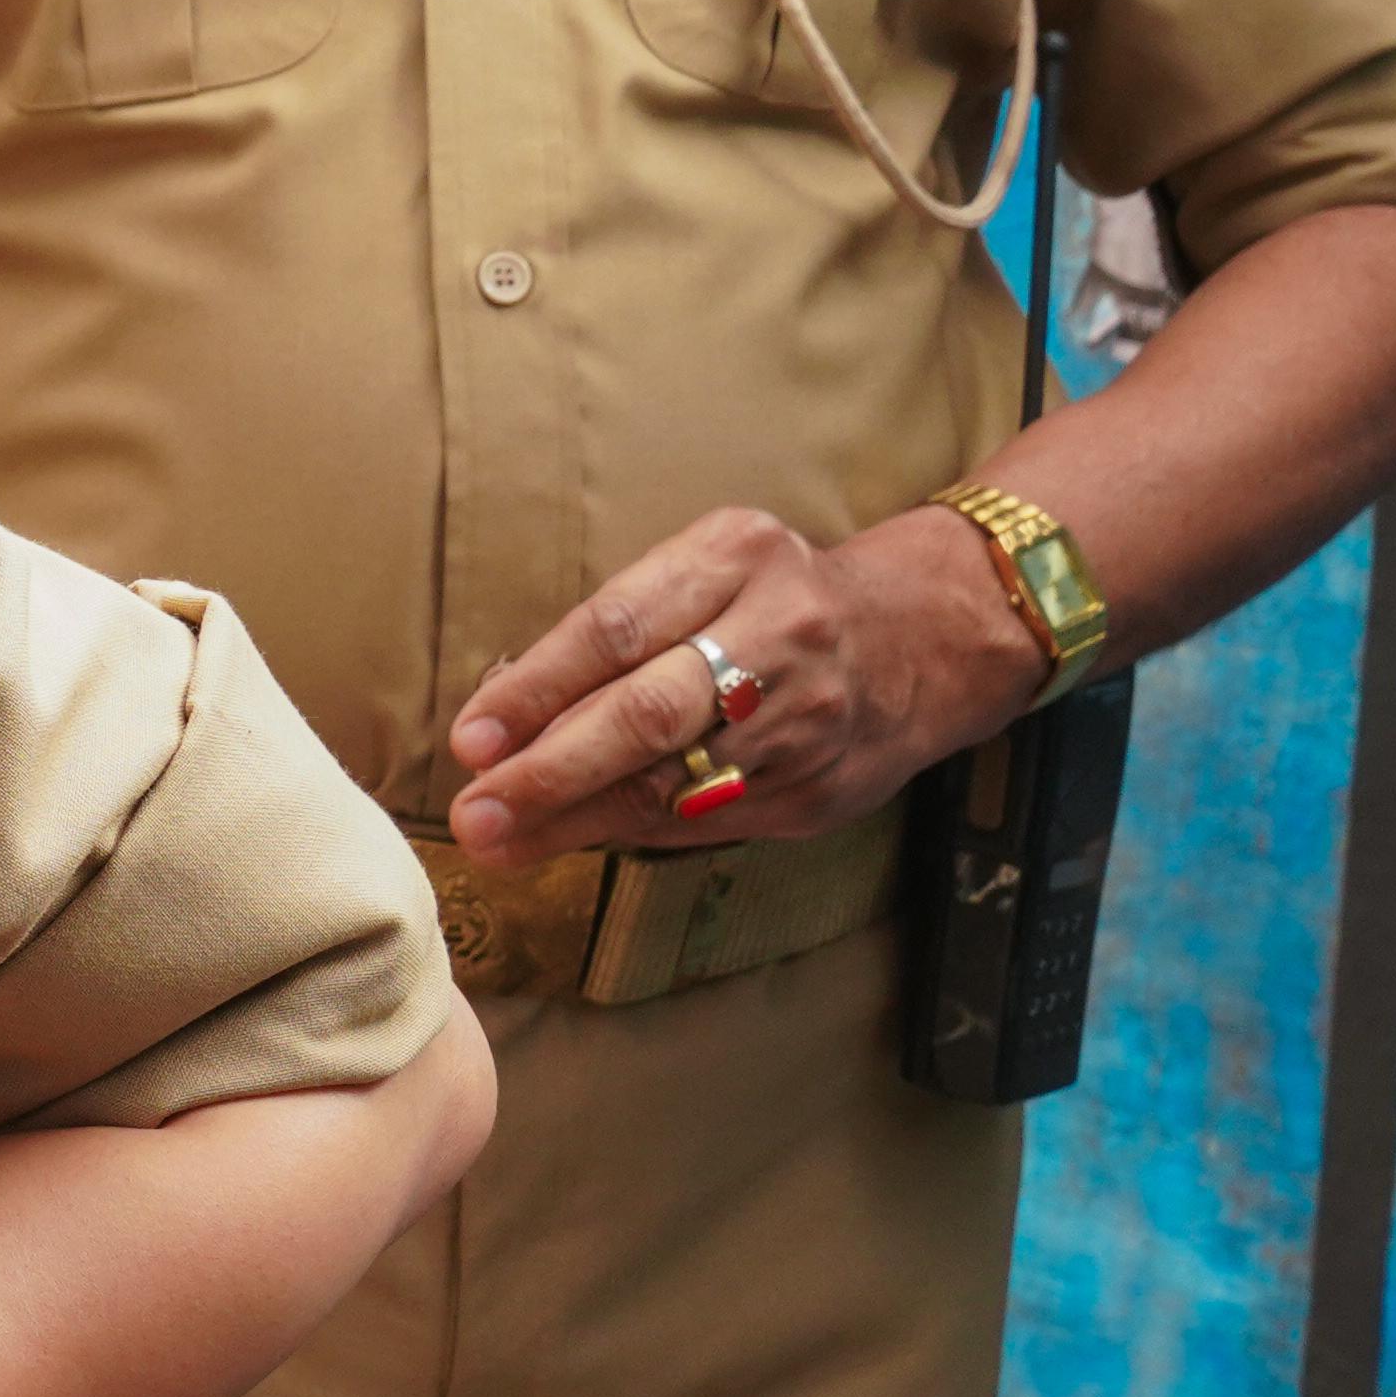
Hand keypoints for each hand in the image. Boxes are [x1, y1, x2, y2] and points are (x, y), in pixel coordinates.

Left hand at [442, 502, 1042, 857]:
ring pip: (675, 782)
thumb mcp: (707, 568)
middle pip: (648, 713)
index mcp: (737, 557)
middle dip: (549, 770)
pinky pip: (708, 817)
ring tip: (501, 839)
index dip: (537, 689)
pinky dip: (633, 829)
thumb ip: (619, 629)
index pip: (617, 627)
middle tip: (476, 811)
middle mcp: (779, 634)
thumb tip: (504, 715)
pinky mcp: (819, 787)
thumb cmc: (773, 597)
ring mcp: (807, 718)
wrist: (924, 637)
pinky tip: (573, 839)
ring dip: (575, 818)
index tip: (472, 738)